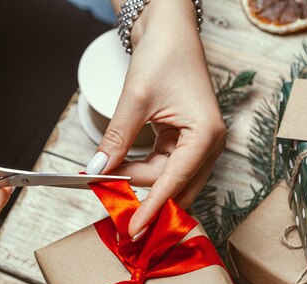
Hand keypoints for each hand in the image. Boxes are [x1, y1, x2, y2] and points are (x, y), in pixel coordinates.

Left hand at [87, 0, 225, 238]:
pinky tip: (121, 171)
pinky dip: (143, 172)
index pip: (175, 181)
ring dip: (141, 184)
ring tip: (109, 182)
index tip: (134, 230)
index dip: (152, 208)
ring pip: (168, 179)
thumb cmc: (163, 55)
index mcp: (206, 133)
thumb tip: (97, 171)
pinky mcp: (185, 141)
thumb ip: (117, 139)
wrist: (169, 30)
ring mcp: (198, 143)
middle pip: (175, 186)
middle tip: (113, 209)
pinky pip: (164, 167)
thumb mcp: (135, 99)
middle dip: (146, 199)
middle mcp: (209, 143)